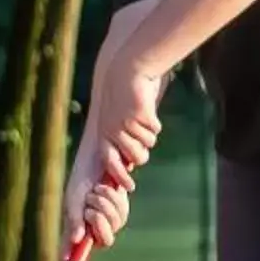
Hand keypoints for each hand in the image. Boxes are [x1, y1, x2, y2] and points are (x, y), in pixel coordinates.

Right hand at [63, 142, 137, 253]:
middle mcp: (94, 228)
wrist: (103, 158)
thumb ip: (75, 219)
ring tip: (97, 190)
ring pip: (114, 223)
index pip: (75, 253)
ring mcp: (109, 219)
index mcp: (78, 228)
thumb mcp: (75, 197)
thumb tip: (78, 240)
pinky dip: (114, 198)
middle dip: (99, 219)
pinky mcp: (120, 209)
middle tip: (90, 205)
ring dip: (105, 204)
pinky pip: (121, 212)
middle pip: (105, 240)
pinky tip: (108, 188)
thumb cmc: (84, 176)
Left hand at [84, 45, 168, 181]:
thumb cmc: (124, 100)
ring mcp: (125, 123)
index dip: (119, 176)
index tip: (130, 187)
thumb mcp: (119, 122)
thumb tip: (131, 166)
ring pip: (148, 144)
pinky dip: (155, 122)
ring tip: (142, 119)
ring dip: (149, 134)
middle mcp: (112, 131)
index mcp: (104, 134)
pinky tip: (146, 110)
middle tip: (143, 143)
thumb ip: (123, 142)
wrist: (128, 72)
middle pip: (136, 157)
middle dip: (142, 154)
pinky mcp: (138, 115)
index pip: (110, 162)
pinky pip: (155, 129)